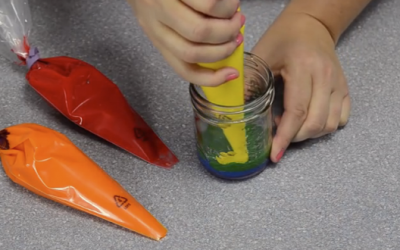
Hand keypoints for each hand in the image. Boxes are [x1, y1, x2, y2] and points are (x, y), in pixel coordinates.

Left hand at [127, 0, 244, 85]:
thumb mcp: (163, 11)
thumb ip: (186, 28)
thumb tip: (224, 41)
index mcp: (156, 34)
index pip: (182, 68)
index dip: (211, 78)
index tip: (233, 73)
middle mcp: (155, 22)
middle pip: (194, 51)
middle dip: (225, 47)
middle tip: (237, 33)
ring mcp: (163, 5)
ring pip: (202, 30)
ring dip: (228, 25)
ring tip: (236, 12)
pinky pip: (209, 4)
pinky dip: (226, 5)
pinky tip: (230, 0)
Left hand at [251, 12, 350, 162]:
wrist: (310, 25)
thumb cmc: (282, 38)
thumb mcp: (262, 55)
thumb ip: (250, 83)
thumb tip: (237, 112)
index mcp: (304, 67)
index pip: (297, 111)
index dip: (284, 137)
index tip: (274, 155)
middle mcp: (326, 76)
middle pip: (315, 122)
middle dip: (295, 138)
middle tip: (278, 136)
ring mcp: (338, 83)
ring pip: (329, 125)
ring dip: (308, 134)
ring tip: (290, 125)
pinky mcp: (344, 88)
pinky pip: (340, 119)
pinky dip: (324, 127)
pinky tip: (307, 120)